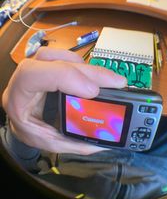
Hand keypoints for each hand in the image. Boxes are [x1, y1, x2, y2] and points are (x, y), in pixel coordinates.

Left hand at [2, 47, 126, 154]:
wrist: (20, 117)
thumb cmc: (29, 129)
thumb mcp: (48, 141)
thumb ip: (73, 143)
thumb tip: (102, 143)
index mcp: (17, 96)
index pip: (33, 75)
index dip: (65, 77)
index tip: (94, 91)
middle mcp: (25, 77)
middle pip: (54, 62)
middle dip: (89, 71)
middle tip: (116, 82)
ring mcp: (36, 67)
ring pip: (58, 55)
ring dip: (85, 65)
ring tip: (107, 79)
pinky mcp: (48, 64)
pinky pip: (64, 57)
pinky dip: (82, 64)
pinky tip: (94, 74)